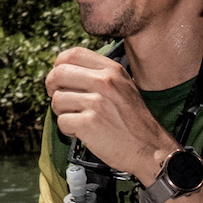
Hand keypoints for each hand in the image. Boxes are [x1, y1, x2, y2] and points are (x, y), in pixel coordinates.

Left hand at [45, 47, 177, 178]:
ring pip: (57, 100)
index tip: (59, 78)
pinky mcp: (89, 123)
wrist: (150, 148)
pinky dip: (69, 130)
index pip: (72, 54)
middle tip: (59, 99)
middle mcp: (104, 82)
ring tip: (79, 119)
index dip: (59, 65)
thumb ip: (100, 75)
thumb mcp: (124, 86)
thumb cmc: (134, 121)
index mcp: (111, 70)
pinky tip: (83, 132)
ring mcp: (96, 102)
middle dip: (52, 88)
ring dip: (62, 112)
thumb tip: (65, 71)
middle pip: (58, 74)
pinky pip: (62, 122)